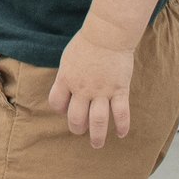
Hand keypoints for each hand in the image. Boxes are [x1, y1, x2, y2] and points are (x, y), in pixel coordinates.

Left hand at [50, 29, 134, 147]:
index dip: (61, 109)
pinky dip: (122, 126)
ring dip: (97, 136)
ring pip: (97, 121)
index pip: (57, 103)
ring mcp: (101, 91)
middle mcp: (82, 88)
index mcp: (66, 79)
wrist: (108, 34)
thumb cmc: (87, 43)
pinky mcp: (119, 90)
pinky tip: (121, 134)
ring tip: (97, 144)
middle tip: (81, 130)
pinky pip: (121, 113)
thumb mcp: (68, 59)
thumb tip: (66, 91)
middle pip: (76, 117)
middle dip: (77, 128)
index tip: (67, 109)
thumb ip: (67, 76)